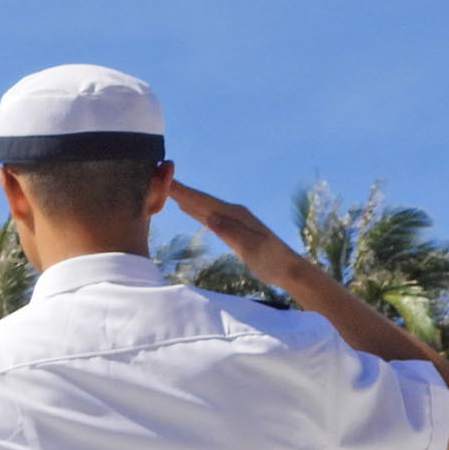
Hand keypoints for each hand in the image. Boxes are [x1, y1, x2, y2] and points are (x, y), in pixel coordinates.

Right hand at [167, 181, 306, 290]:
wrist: (289, 269)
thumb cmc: (272, 261)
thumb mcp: (252, 247)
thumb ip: (231, 232)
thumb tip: (210, 217)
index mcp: (236, 215)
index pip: (204, 202)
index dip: (185, 192)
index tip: (166, 181)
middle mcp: (233, 213)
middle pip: (201, 200)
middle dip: (181, 191)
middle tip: (159, 180)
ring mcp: (233, 220)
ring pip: (203, 206)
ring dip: (186, 198)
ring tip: (167, 190)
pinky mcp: (232, 230)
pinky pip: (208, 216)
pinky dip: (195, 210)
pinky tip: (187, 208)